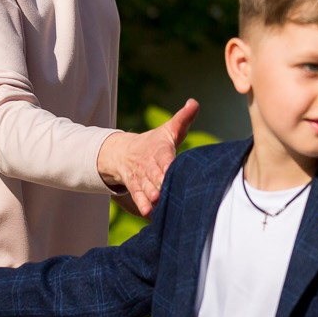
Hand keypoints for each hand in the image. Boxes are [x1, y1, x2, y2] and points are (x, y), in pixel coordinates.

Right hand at [97, 99, 198, 216]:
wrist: (124, 153)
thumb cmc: (154, 143)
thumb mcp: (169, 129)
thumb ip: (183, 118)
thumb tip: (194, 102)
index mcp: (159, 151)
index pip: (164, 157)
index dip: (167, 164)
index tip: (171, 169)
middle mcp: (149, 166)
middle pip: (155, 175)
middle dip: (159, 182)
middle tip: (164, 191)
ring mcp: (141, 178)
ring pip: (146, 187)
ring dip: (150, 195)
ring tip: (156, 202)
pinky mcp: (136, 188)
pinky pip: (138, 197)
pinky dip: (143, 205)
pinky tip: (149, 214)